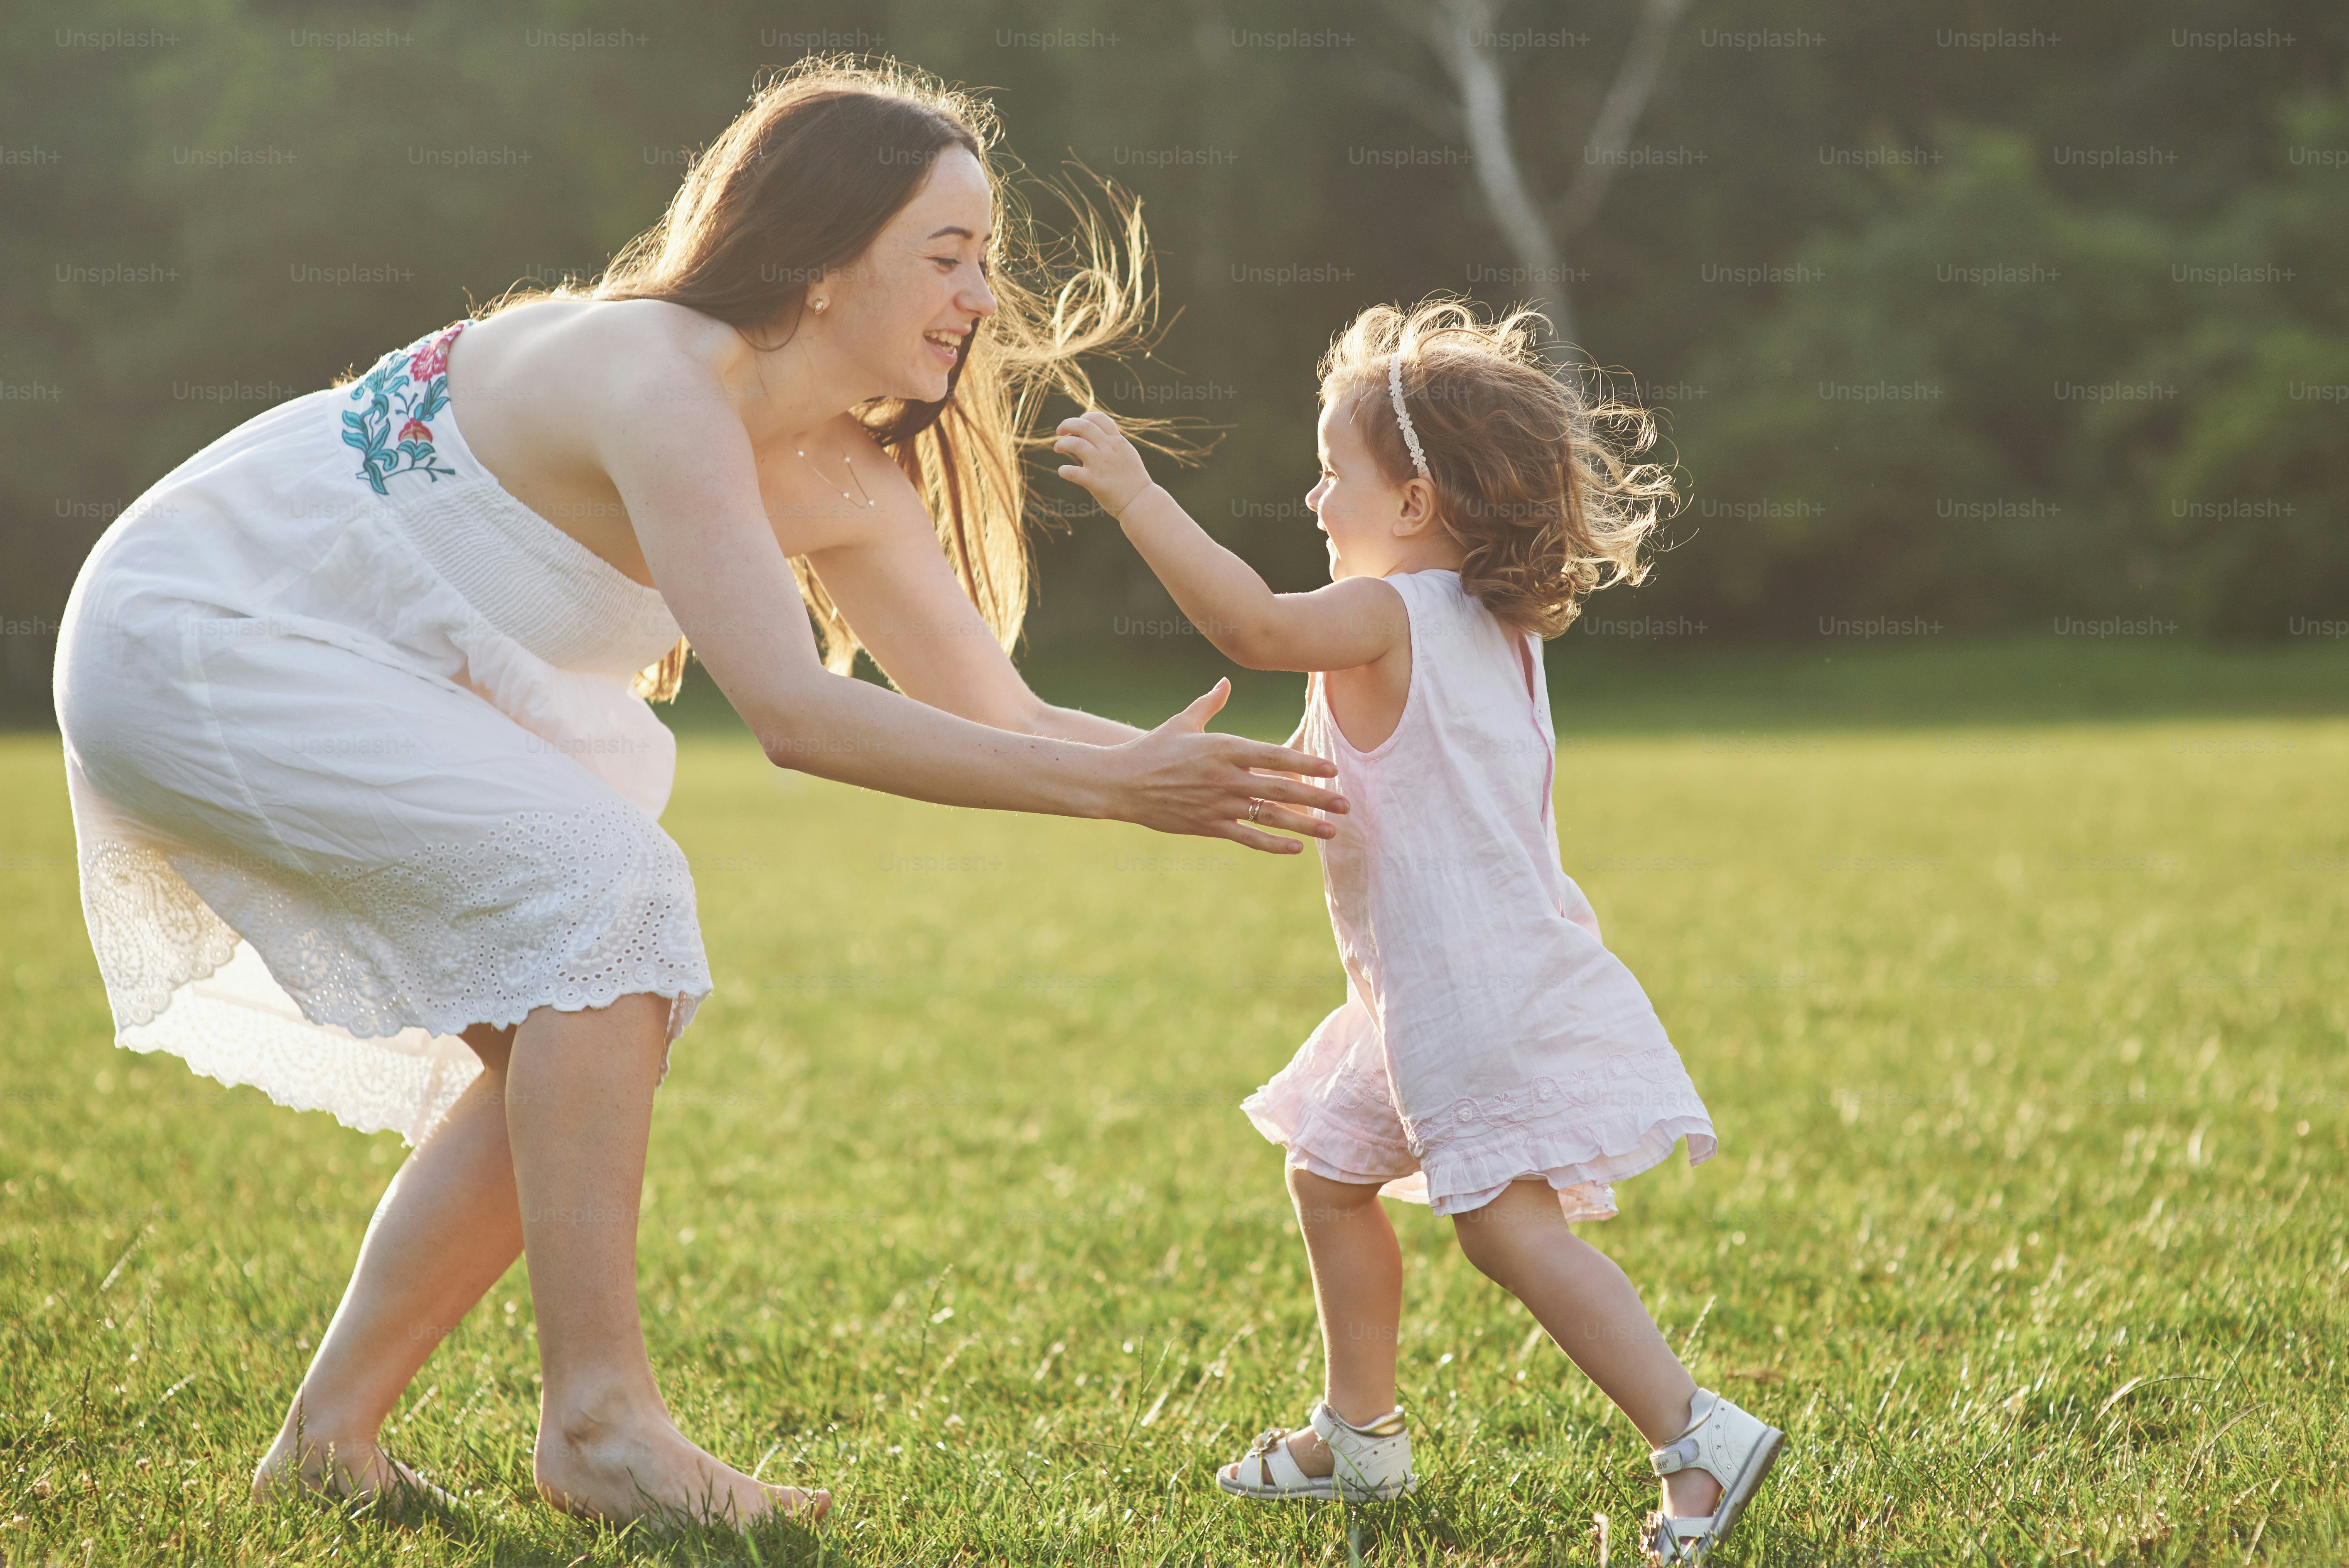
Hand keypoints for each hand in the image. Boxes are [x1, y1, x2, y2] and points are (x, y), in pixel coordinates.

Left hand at [1052, 410, 1156, 517]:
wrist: (1140, 501)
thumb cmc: (1133, 478)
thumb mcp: (1127, 453)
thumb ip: (1113, 441)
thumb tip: (1097, 433)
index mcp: (1117, 441)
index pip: (1098, 418)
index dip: (1084, 417)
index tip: (1077, 425)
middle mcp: (1108, 449)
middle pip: (1083, 426)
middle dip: (1067, 424)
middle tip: (1059, 431)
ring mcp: (1100, 464)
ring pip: (1074, 444)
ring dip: (1062, 443)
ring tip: (1058, 448)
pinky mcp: (1093, 481)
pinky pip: (1071, 471)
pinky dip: (1064, 470)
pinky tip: (1063, 471)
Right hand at [1103, 680, 1346, 853]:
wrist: (1120, 782)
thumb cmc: (1153, 748)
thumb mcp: (1183, 721)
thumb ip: (1210, 704)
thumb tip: (1225, 682)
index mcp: (1224, 748)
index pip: (1275, 755)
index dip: (1307, 762)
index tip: (1332, 769)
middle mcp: (1226, 777)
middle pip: (1281, 788)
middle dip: (1317, 797)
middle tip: (1346, 805)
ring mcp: (1218, 804)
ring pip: (1269, 816)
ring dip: (1304, 826)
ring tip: (1331, 832)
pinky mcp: (1208, 826)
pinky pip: (1247, 838)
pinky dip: (1272, 845)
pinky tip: (1296, 850)